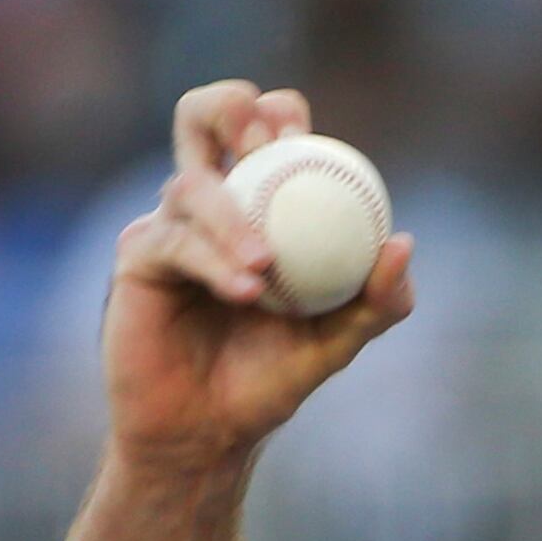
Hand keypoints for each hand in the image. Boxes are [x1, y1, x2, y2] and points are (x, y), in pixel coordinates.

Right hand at [101, 81, 415, 465]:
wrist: (209, 434)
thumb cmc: (268, 379)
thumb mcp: (336, 342)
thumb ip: (376, 300)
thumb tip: (403, 242)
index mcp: (256, 206)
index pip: (264, 131)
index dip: (280, 113)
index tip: (306, 136)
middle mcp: (208, 204)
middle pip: (202, 117)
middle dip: (228, 107)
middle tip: (266, 142)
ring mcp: (167, 226)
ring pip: (192, 185)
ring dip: (233, 218)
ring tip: (264, 267)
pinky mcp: (138, 258)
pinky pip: (174, 241)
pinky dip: (213, 261)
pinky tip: (244, 290)